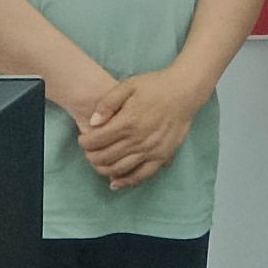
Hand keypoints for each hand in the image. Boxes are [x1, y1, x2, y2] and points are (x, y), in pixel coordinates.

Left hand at [79, 67, 205, 190]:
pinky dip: (126, 181)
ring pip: (120, 168)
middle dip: (92, 157)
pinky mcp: (162, 156)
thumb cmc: (156, 86)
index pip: (98, 140)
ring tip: (98, 163)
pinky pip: (142, 175)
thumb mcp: (128, 85)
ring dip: (104, 169)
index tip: (82, 140)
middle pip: (106, 157)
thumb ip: (108, 103)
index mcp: (128, 121)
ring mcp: (151, 150)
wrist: (184, 91)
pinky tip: (116, 182)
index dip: (85, 142)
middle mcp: (138, 139)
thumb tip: (93, 122)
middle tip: (88, 152)